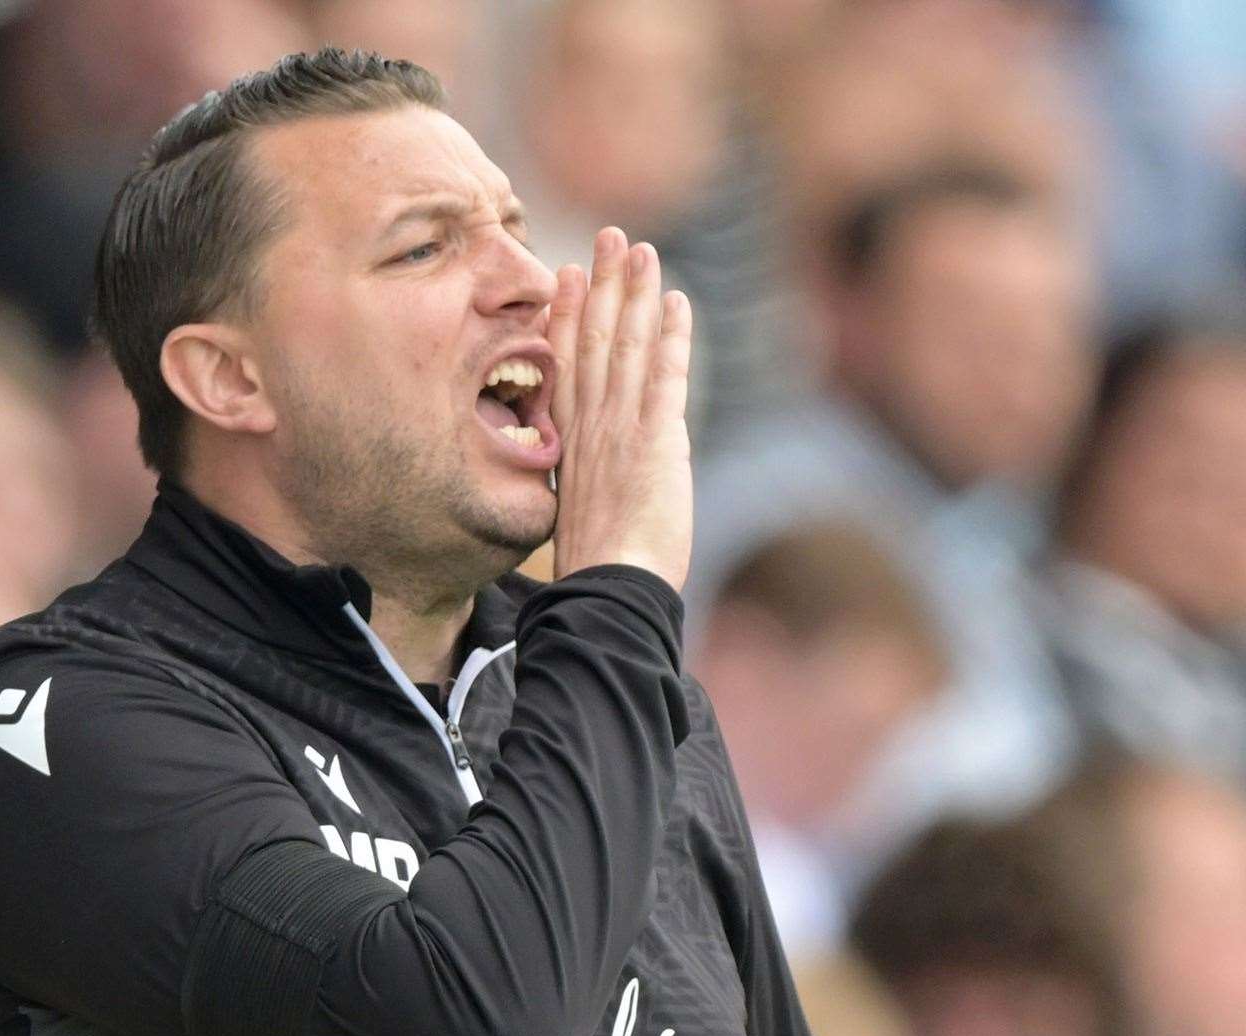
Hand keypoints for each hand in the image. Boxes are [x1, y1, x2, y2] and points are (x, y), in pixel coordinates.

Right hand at [545, 228, 692, 591]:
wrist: (607, 588)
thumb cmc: (595, 569)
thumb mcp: (577, 517)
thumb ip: (584, 483)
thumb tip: (587, 483)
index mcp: (569, 442)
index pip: (567, 364)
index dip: (568, 315)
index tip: (568, 276)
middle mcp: (591, 425)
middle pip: (596, 339)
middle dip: (603, 284)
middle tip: (610, 237)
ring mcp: (622, 428)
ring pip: (629, 345)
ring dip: (637, 294)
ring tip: (643, 250)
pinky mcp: (657, 439)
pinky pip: (666, 374)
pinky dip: (672, 336)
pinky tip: (677, 302)